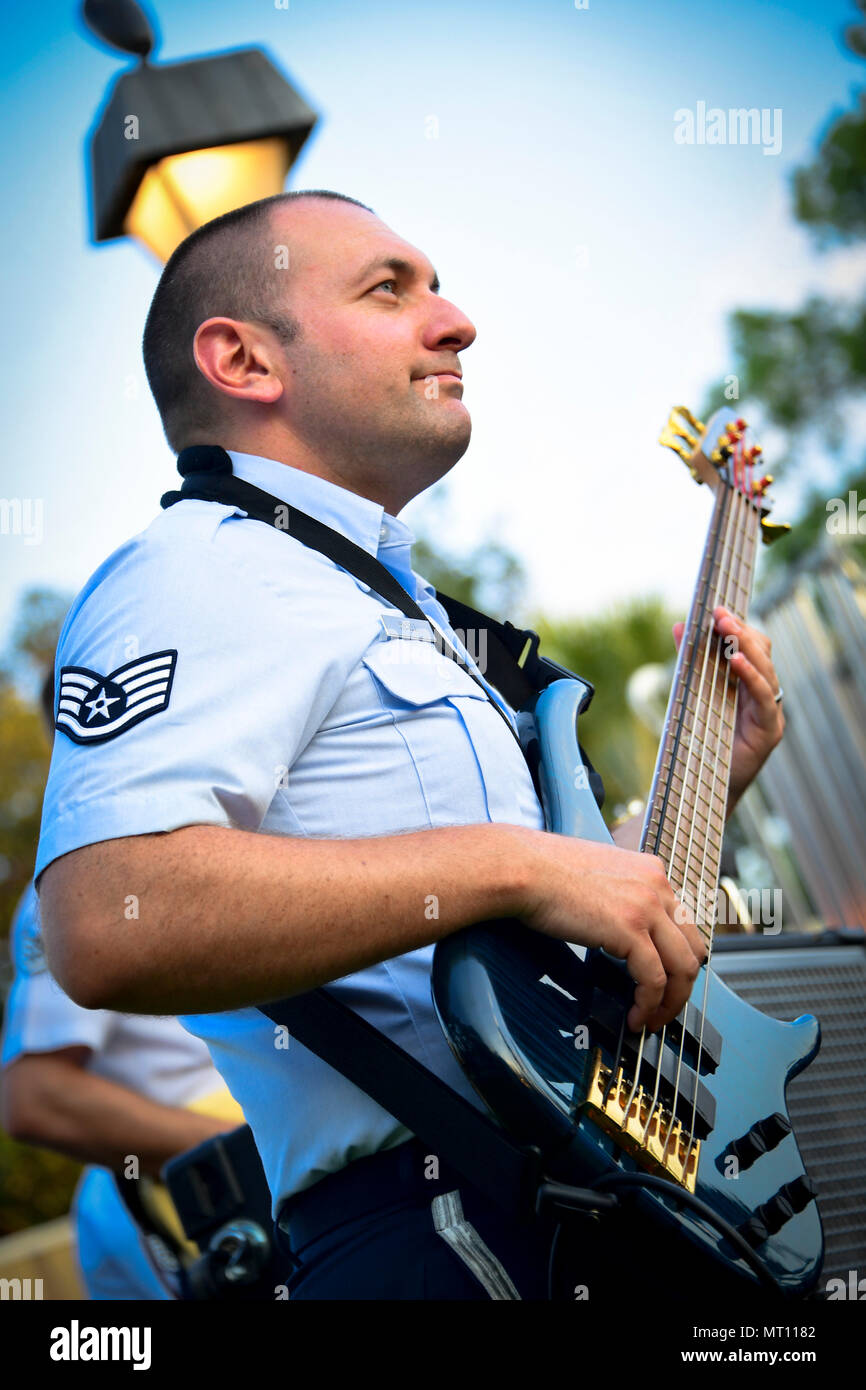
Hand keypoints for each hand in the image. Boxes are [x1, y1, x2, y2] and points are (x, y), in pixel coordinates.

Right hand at [512, 831, 706, 1033]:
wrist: (521, 867)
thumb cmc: (542, 870)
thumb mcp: (597, 875)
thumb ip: (619, 895)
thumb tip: (620, 929)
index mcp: (651, 871)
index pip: (685, 923)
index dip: (678, 959)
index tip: (665, 983)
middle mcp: (657, 885)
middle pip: (693, 947)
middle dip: (682, 986)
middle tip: (663, 1008)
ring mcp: (647, 906)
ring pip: (682, 968)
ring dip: (670, 1003)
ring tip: (650, 1021)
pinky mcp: (630, 929)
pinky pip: (654, 980)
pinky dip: (648, 1005)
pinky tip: (634, 1017)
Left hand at [673, 607, 784, 810]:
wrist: (699, 787)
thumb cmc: (699, 741)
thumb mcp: (691, 693)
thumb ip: (689, 661)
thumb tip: (680, 625)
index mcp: (747, 685)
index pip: (752, 646)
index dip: (738, 626)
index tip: (716, 609)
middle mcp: (763, 696)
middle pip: (762, 654)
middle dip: (741, 630)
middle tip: (719, 615)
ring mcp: (769, 714)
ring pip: (767, 671)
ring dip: (746, 647)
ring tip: (727, 629)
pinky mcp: (769, 732)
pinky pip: (765, 699)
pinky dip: (752, 678)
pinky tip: (736, 662)